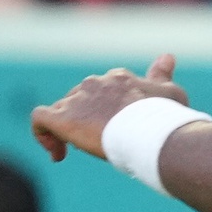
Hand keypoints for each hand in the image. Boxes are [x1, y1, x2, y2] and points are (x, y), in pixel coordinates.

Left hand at [30, 55, 187, 161]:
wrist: (152, 132)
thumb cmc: (166, 116)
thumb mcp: (170, 93)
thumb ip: (162, 75)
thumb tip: (167, 56)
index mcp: (118, 78)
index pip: (104, 89)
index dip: (106, 108)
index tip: (115, 127)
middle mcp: (94, 84)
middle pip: (81, 99)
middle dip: (87, 119)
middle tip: (101, 141)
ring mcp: (77, 100)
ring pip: (62, 109)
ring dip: (69, 128)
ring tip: (81, 149)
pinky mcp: (62, 118)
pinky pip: (40, 121)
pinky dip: (43, 135)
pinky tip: (58, 154)